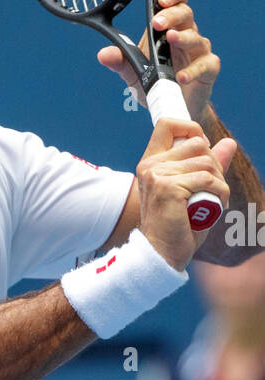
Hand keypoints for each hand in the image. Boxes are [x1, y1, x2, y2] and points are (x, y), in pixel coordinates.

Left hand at [97, 0, 219, 122]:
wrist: (172, 108)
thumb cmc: (155, 83)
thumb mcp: (133, 73)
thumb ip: (120, 61)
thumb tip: (103, 54)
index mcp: (169, 28)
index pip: (176, 2)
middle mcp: (186, 34)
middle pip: (185, 14)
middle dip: (171, 15)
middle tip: (156, 22)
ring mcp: (199, 51)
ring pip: (196, 38)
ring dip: (182, 37)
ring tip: (170, 38)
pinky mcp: (209, 69)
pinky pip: (205, 65)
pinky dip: (193, 70)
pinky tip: (181, 76)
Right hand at [136, 117, 234, 269]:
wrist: (162, 255)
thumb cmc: (177, 226)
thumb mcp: (195, 190)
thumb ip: (209, 165)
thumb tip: (229, 142)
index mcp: (150, 163)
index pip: (168, 124)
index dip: (191, 130)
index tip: (202, 150)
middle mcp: (150, 165)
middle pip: (198, 144)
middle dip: (214, 165)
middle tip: (212, 189)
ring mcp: (157, 175)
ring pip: (206, 163)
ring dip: (219, 183)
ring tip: (212, 202)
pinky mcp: (168, 188)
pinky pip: (208, 179)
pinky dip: (219, 194)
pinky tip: (214, 207)